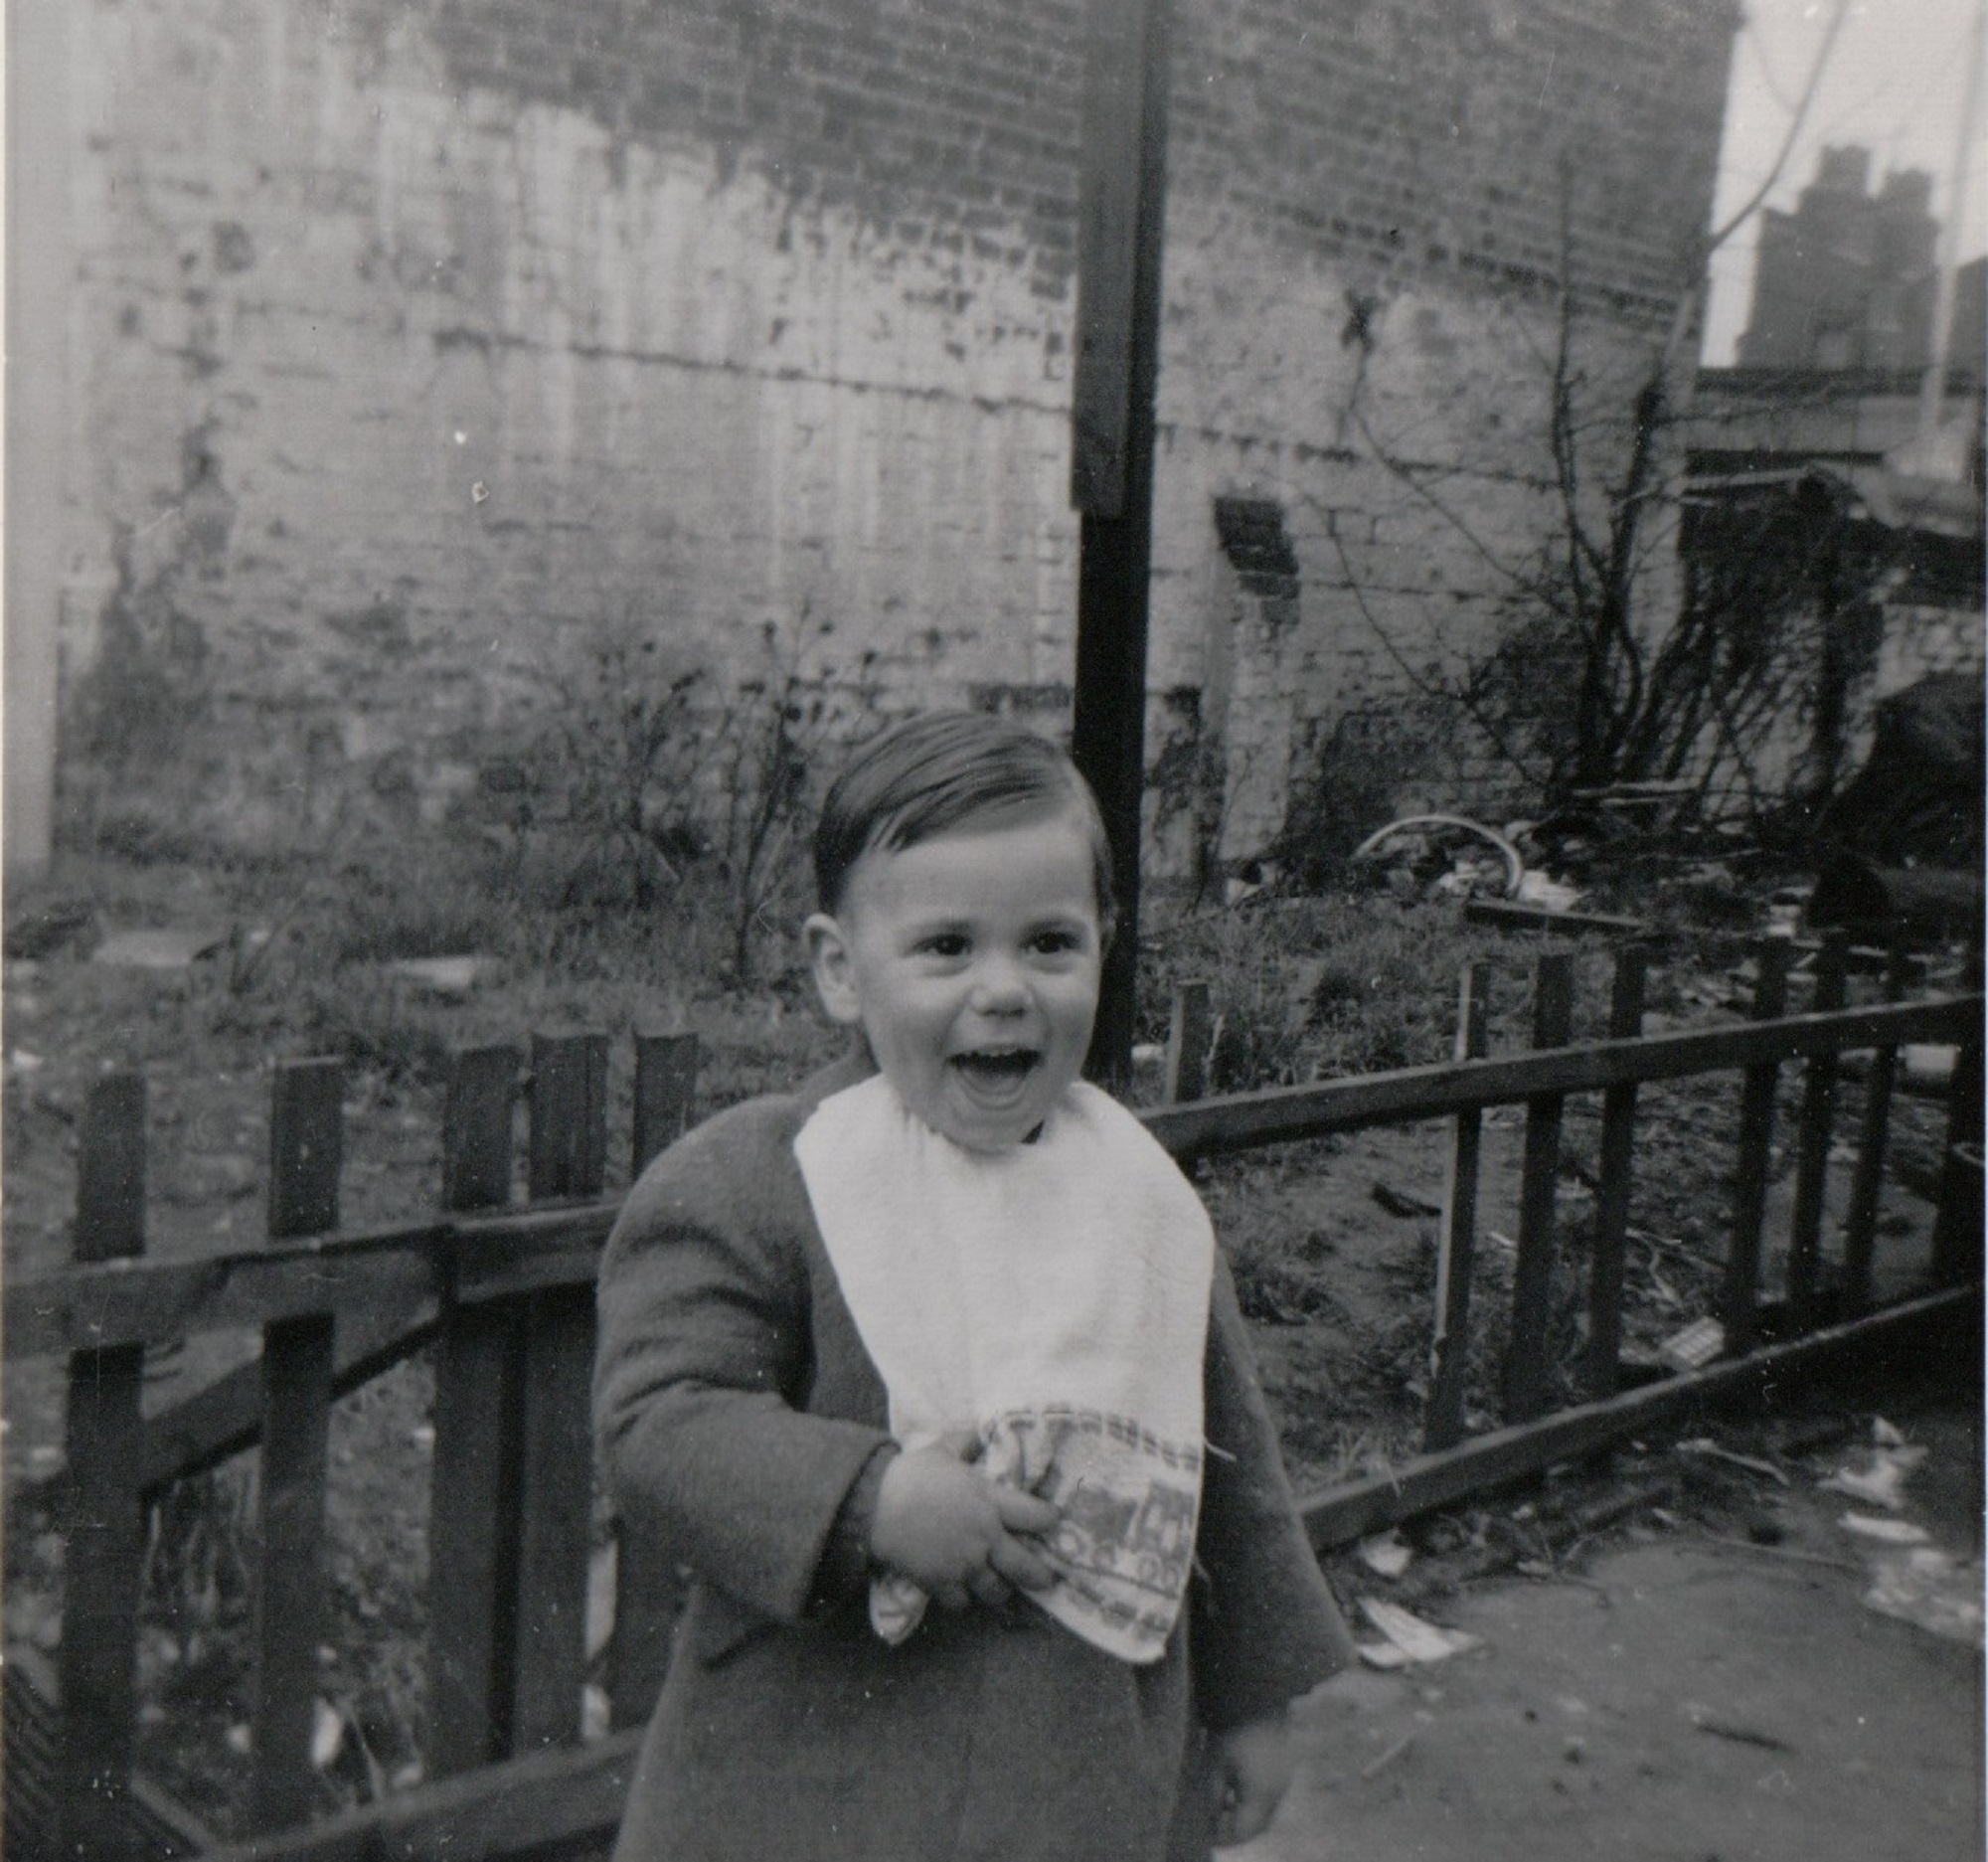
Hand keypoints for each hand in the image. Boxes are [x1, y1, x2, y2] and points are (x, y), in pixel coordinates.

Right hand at [868, 1445, 1059, 1609]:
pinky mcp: (942, 1583)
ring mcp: (965, 1564)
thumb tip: (974, 1432)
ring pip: (996, 1591)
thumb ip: (964, 1443)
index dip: (1048, 1519)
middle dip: (1039, 1576)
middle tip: (1046, 1579)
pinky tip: (961, 1591)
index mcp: (990, 1501)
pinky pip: (962, 1602)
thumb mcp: (942, 1449)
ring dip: (999, 1590)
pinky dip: (963, 1599)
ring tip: (1000, 1587)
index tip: (1053, 1521)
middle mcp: (985, 1537)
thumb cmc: (912, 1473)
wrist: (876, 1504)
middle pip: (1025, 1567)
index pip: (1035, 1515)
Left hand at [1209, 1712, 1294, 1847]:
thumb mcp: (1217, 1764)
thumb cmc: (1235, 1730)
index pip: (1242, 1831)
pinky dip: (1252, 1803)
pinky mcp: (1282, 1772)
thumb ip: (1213, 1795)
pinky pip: (1267, 1799)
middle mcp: (1276, 1794)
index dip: (1222, 1836)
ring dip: (1243, 1817)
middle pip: (1255, 1826)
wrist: (1261, 1698)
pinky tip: (1235, 1791)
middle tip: (1213, 1824)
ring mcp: (1282, 1783)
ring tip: (1221, 1807)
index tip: (1206, 1831)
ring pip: (1263, 1814)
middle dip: (1234, 1830)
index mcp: (1260, 1796)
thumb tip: (1209, 1817)